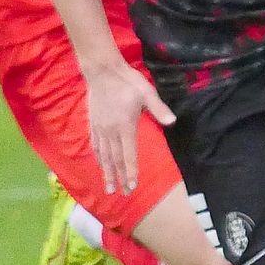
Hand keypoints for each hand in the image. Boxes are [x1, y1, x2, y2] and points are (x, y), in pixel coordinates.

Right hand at [84, 62, 175, 193]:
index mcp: (125, 126)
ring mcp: (100, 128)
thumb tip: (172, 121)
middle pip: (115, 159)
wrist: (102, 70)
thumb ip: (158, 108)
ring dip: (107, 172)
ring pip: (103, 155)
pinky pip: (95, 145)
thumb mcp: (146, 92)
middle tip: (123, 194)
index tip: (132, 186)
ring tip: (108, 187)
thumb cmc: (127, 81)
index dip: (130, 172)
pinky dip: (97, 157)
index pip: (128, 155)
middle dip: (120, 178)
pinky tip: (99, 164)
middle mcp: (111, 131)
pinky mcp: (93, 124)